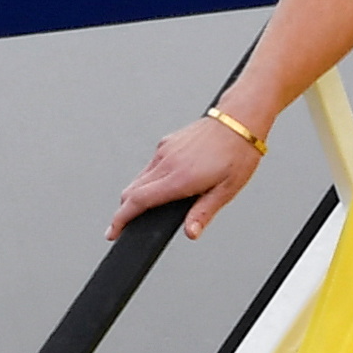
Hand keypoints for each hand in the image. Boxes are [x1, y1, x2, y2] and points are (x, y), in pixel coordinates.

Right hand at [109, 112, 264, 240]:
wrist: (239, 120)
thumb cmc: (238, 154)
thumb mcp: (226, 190)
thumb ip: (203, 213)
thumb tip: (190, 233)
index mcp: (180, 178)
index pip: (139, 201)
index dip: (121, 219)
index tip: (113, 231)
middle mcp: (167, 163)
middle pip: (132, 191)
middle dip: (123, 211)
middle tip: (120, 227)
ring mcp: (165, 151)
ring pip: (139, 179)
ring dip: (136, 195)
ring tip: (142, 209)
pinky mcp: (166, 143)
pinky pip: (150, 166)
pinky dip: (148, 180)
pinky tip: (162, 185)